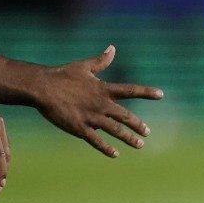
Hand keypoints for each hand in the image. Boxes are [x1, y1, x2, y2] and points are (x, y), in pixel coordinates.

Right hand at [31, 45, 162, 156]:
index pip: (131, 90)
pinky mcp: (79, 128)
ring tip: (140, 145)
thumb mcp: (84, 66)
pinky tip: (115, 154)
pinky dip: (107, 148)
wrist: (42, 88)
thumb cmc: (62, 75)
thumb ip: (101, 60)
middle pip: (126, 116)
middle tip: (148, 132)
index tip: (161, 94)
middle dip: (139, 125)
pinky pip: (96, 141)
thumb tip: (113, 48)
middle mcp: (101, 104)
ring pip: (116, 131)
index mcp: (104, 89)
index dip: (146, 92)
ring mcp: (91, 117)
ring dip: (129, 139)